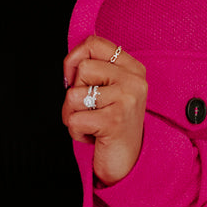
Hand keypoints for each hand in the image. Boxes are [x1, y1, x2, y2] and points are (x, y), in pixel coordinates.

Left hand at [62, 36, 146, 185]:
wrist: (130, 163)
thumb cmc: (113, 125)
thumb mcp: (110, 91)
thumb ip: (95, 69)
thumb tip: (72, 58)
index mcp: (133, 68)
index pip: (93, 43)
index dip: (74, 59)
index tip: (75, 79)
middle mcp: (134, 81)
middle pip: (82, 68)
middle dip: (74, 93)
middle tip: (91, 110)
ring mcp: (126, 100)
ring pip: (73, 95)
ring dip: (73, 114)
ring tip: (92, 124)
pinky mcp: (114, 121)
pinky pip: (73, 119)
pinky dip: (76, 132)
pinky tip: (94, 136)